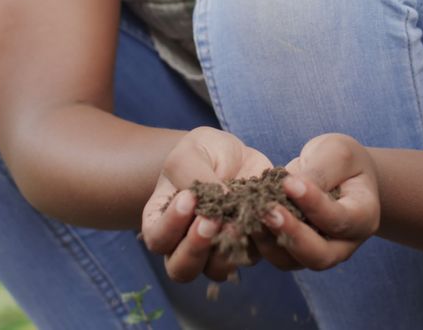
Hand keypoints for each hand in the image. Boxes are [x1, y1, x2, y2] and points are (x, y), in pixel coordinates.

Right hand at [141, 127, 271, 281]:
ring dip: (226, 249)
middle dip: (196, 248)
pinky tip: (264, 213)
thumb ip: (197, 177)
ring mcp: (217, 250)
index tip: (188, 199)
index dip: (170, 226)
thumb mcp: (191, 153)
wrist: (235, 154)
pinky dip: (259, 238)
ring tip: (238, 220)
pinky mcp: (248, 246)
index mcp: (161, 222)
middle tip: (211, 220)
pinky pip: (253, 254)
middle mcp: (184, 244)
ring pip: (216, 270)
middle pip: (181, 269)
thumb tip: (222, 201)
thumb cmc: (202, 153)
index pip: (157, 239)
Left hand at [252, 133, 380, 270]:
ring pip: (293, 261)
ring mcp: (317, 252)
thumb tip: (291, 189)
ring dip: (269, 241)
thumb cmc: (341, 161)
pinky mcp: (292, 251)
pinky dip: (258, 240)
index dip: (314, 204)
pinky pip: (274, 254)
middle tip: (268, 211)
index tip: (290, 183)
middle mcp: (343, 244)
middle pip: (319, 256)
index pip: (339, 219)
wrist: (337, 174)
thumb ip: (319, 172)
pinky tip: (242, 219)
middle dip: (291, 234)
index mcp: (363, 217)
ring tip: (251, 215)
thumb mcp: (336, 154)